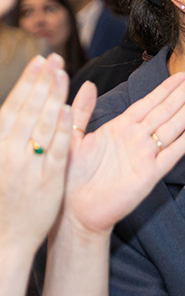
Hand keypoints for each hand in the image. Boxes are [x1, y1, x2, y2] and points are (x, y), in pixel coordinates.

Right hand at [0, 55, 71, 252]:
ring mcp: (27, 165)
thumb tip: (17, 111)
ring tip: (61, 74)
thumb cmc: (4, 198)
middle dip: (40, 82)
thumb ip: (10, 135)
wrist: (6, 237)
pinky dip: (59, 130)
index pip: (13, 107)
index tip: (39, 62)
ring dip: (51, 97)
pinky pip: (54, 151)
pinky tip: (66, 110)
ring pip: (40, 125)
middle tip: (53, 57)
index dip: (27, 83)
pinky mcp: (46, 181)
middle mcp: (9, 152)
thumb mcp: (3, 162)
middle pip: (27, 110)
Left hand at [62, 73, 184, 235]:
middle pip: (165, 110)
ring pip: (171, 127)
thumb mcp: (71, 137)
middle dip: (184, 93)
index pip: (148, 102)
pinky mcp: (150, 175)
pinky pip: (171, 154)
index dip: (166, 87)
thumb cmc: (70, 177)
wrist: (74, 210)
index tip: (182, 74)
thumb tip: (86, 84)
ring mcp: (145, 156)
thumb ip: (81, 110)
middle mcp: (135, 139)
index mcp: (119, 128)